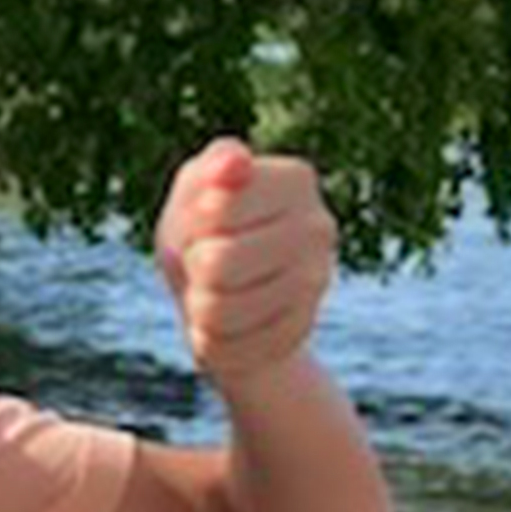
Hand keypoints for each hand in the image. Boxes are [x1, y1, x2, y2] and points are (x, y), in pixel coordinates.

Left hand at [153, 138, 335, 386]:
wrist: (227, 296)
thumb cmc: (202, 231)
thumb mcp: (193, 192)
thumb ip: (210, 169)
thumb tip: (235, 162)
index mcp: (296, 179)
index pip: (216, 210)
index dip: (192, 222)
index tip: (205, 220)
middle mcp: (319, 228)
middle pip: (217, 264)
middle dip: (193, 267)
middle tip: (204, 262)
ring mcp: (316, 284)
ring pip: (218, 312)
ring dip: (198, 307)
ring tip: (213, 294)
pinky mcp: (299, 331)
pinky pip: (227, 349)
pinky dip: (210, 340)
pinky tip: (225, 325)